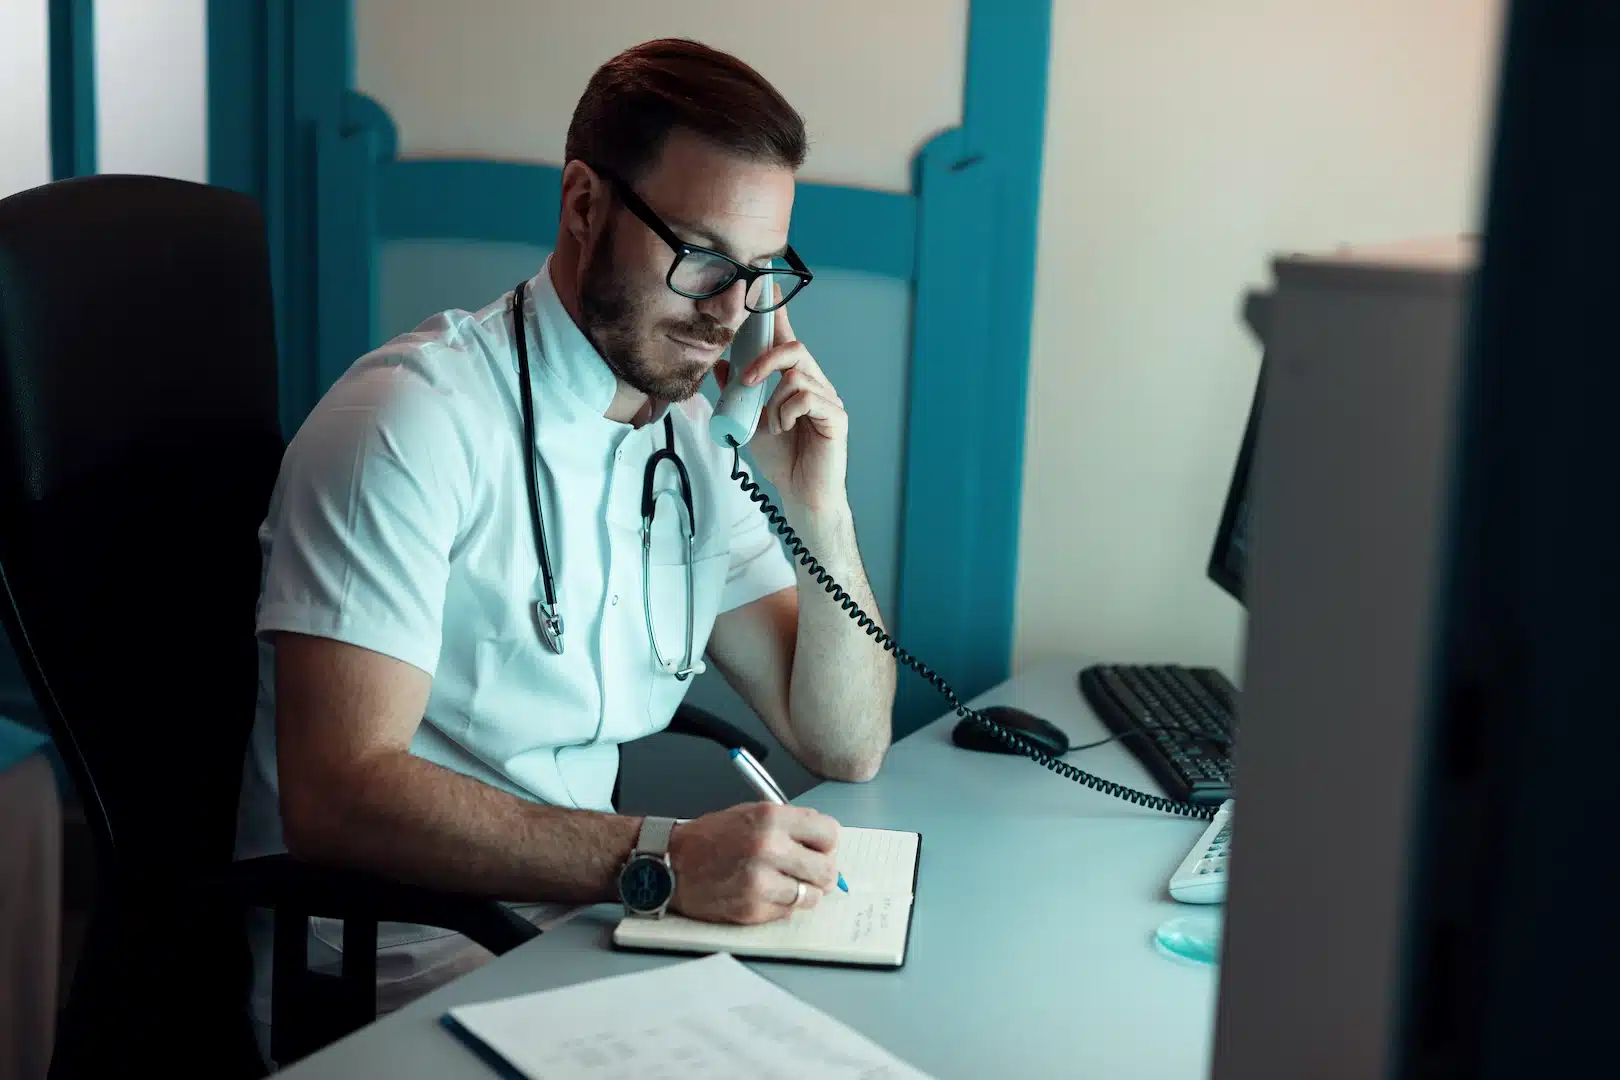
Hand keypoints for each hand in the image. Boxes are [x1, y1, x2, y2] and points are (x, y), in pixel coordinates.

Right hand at [665, 802, 840, 923]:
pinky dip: (782, 906)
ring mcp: (761, 881)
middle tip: (807, 872)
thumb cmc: (710, 838)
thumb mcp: (751, 813)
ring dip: (803, 893)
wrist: (670, 863)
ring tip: (783, 884)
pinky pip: (788, 912)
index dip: (826, 843)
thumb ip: (789, 824)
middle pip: (827, 869)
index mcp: (771, 818)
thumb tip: (826, 842)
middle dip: (820, 873)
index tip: (818, 849)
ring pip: (812, 896)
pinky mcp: (753, 908)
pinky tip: (764, 894)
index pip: (829, 833)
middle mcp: (769, 847)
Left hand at [713, 293, 847, 513]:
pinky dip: (787, 413)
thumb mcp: (749, 421)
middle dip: (765, 360)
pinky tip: (786, 429)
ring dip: (774, 401)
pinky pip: (806, 397)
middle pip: (794, 349)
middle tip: (745, 382)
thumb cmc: (782, 460)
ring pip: (796, 375)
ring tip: (773, 425)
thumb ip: (738, 394)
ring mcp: (828, 399)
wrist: (800, 494)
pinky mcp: (836, 416)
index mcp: (795, 382)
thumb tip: (721, 365)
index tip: (767, 285)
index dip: (778, 314)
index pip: (786, 340)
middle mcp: (815, 384)